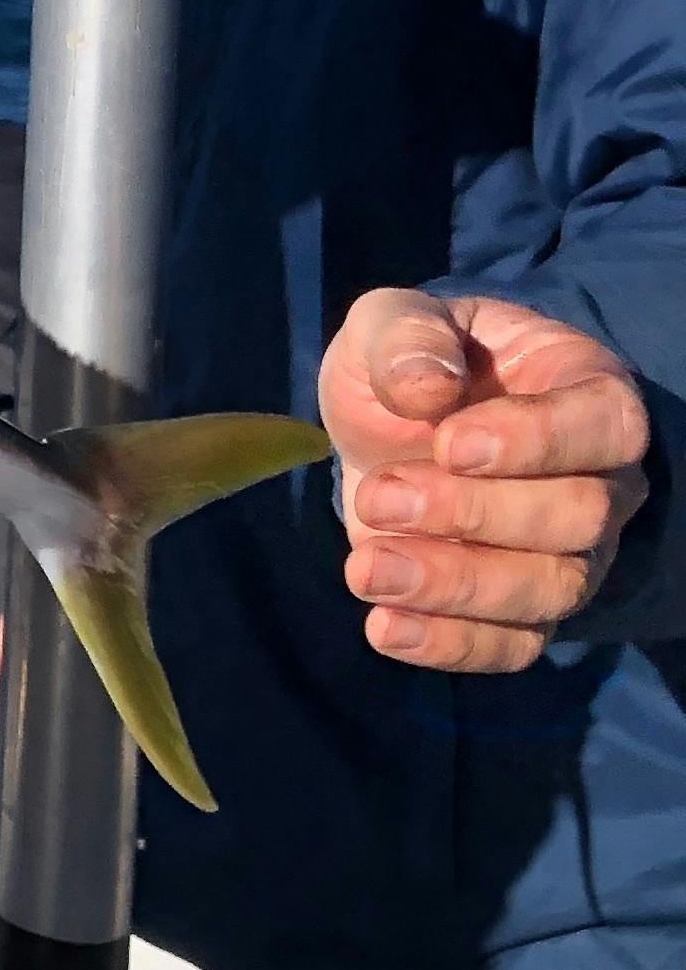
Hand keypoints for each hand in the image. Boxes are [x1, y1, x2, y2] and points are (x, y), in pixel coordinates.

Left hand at [324, 289, 649, 673]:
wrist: (390, 429)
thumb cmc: (411, 366)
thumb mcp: (392, 324)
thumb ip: (407, 337)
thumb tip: (427, 387)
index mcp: (587, 391)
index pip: (603, 426)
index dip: (535, 441)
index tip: (449, 444)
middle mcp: (601, 480)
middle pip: (578, 516)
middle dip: (474, 515)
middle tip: (379, 497)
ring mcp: (572, 553)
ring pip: (550, 589)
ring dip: (455, 585)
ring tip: (366, 568)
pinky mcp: (527, 610)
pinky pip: (516, 645)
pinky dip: (452, 644)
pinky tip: (385, 627)